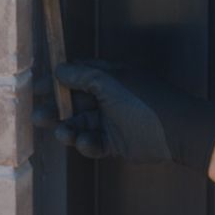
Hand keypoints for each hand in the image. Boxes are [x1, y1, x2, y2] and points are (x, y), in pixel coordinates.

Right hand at [31, 60, 214, 170]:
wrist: (178, 132)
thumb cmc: (145, 101)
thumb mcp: (110, 82)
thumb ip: (82, 76)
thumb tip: (59, 70)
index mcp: (109, 78)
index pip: (76, 76)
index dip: (56, 81)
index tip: (37, 89)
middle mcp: (109, 98)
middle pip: (74, 103)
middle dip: (56, 109)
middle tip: (38, 117)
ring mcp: (112, 122)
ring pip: (81, 125)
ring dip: (69, 129)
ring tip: (63, 133)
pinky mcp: (116, 144)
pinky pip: (94, 144)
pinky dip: (87, 144)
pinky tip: (87, 143)